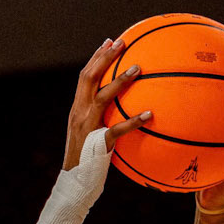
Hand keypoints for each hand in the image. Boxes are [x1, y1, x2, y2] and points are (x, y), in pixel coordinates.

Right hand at [63, 39, 149, 168]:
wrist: (74, 181)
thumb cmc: (86, 159)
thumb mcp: (89, 133)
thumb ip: (99, 118)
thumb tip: (121, 108)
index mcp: (77, 109)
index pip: (84, 77)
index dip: (96, 58)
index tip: (110, 41)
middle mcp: (79, 113)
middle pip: (89, 78)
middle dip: (105, 58)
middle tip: (122, 43)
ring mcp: (87, 127)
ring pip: (103, 97)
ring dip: (120, 81)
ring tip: (138, 68)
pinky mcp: (98, 143)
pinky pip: (117, 129)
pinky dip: (134, 121)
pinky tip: (149, 115)